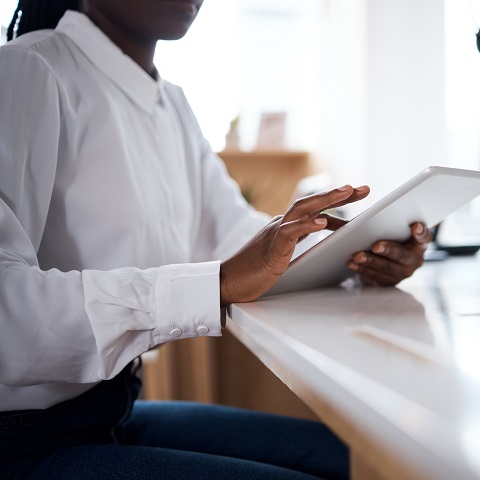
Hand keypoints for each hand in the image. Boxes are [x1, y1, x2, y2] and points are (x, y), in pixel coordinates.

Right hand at [220, 184, 369, 304]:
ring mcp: (275, 233)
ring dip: (326, 200)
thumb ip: (297, 245)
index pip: (315, 210)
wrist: (229, 282)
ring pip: (302, 209)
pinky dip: (306, 225)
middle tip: (363, 188)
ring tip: (347, 193)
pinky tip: (322, 222)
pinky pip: (289, 232)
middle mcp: (281, 225)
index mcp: (285, 227)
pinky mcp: (271, 248)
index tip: (357, 197)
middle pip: (312, 203)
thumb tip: (318, 244)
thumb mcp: (282, 256)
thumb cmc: (254, 272)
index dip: (336, 204)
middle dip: (338, 195)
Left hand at [347, 222, 432, 285]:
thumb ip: (388, 224)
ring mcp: (402, 274)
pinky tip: (352, 264)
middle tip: (375, 246)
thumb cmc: (388, 239)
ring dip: (370, 261)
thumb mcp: (391, 230)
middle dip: (388, 250)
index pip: (424, 237)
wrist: (382, 261)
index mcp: (418, 244)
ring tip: (357, 256)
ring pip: (386, 269)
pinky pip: (374, 278)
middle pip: (402, 255)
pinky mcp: (387, 283)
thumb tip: (369, 219)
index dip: (421, 232)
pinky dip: (361, 270)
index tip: (415, 226)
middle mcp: (414, 260)